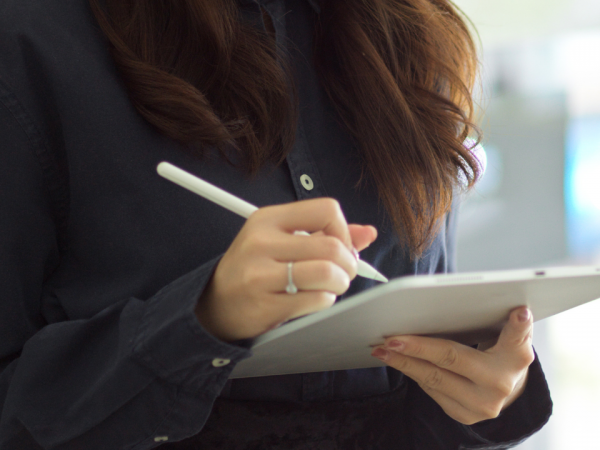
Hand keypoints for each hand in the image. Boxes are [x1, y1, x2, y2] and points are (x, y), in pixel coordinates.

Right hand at [196, 198, 377, 341]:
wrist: (215, 303)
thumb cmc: (254, 268)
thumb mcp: (282, 239)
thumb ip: (325, 233)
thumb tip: (368, 233)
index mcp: (268, 218)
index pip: (326, 210)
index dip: (344, 231)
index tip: (341, 246)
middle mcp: (262, 242)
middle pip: (331, 246)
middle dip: (348, 264)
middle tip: (342, 272)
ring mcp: (261, 274)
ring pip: (327, 273)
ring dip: (339, 284)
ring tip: (330, 286)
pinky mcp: (265, 304)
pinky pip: (317, 300)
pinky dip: (325, 301)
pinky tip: (313, 299)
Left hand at [371, 307, 533, 424]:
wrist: (506, 390)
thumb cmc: (500, 353)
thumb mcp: (507, 336)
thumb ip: (504, 323)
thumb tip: (497, 303)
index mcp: (517, 357)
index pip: (518, 338)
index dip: (518, 326)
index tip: (518, 312)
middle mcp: (501, 383)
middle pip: (453, 358)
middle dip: (417, 347)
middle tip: (391, 338)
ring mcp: (482, 404)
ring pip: (434, 378)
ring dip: (403, 361)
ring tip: (383, 349)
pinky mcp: (464, 415)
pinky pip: (431, 390)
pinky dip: (412, 372)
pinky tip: (396, 360)